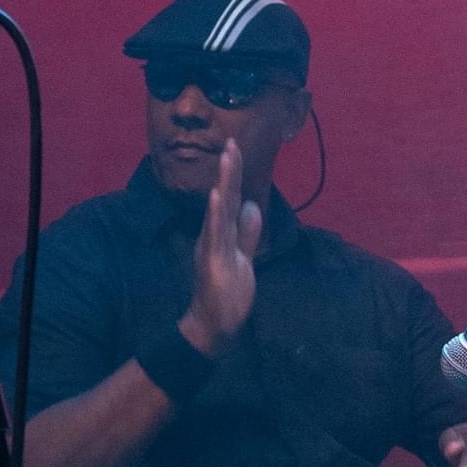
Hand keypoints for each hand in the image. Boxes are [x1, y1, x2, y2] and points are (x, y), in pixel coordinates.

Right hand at [181, 138, 262, 353]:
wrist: (215, 325)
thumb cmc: (227, 294)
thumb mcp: (243, 258)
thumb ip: (248, 233)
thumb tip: (254, 206)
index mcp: (222, 233)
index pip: (232, 199)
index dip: (235, 174)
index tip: (236, 147)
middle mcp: (214, 235)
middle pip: (226, 198)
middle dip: (230, 170)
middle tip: (232, 142)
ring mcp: (213, 247)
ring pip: (220, 210)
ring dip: (225, 183)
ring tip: (228, 159)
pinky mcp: (213, 262)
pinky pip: (216, 234)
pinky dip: (216, 214)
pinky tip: (218, 196)